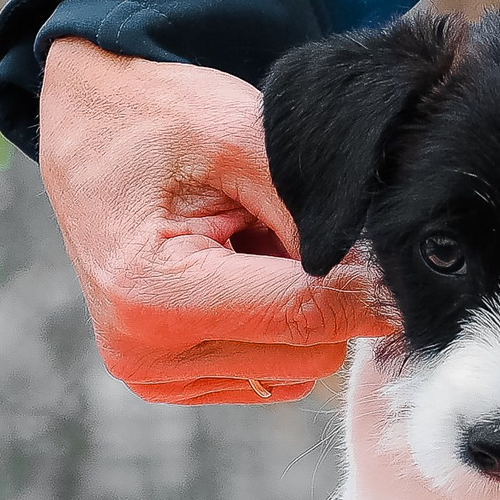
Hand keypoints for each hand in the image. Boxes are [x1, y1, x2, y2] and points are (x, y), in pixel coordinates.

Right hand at [37, 38, 395, 404]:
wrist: (88, 127)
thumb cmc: (158, 117)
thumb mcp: (238, 134)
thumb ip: (306, 207)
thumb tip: (374, 271)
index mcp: (155, 293)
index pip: (303, 315)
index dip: (370, 291)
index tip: (411, 267)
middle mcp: (146, 351)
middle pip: (308, 355)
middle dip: (327, 295)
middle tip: (297, 228)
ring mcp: (152, 375)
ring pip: (293, 371)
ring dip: (299, 313)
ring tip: (257, 246)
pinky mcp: (165, 382)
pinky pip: (265, 375)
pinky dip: (273, 330)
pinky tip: (243, 274)